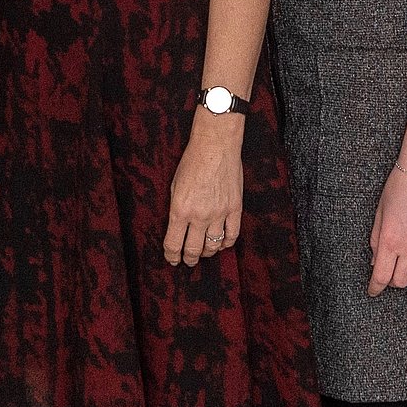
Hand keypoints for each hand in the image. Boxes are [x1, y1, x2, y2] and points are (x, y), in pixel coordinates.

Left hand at [163, 113, 243, 265]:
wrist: (216, 145)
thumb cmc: (192, 161)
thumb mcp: (174, 185)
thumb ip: (176, 209)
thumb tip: (177, 228)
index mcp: (180, 210)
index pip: (173, 244)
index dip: (171, 256)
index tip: (172, 259)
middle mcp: (199, 216)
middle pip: (194, 250)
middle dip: (189, 259)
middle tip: (187, 261)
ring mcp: (219, 213)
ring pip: (213, 246)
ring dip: (207, 253)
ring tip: (203, 253)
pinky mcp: (235, 208)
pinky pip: (232, 235)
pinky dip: (226, 243)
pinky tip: (221, 243)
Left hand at [368, 167, 406, 296]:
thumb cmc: (396, 190)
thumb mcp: (379, 215)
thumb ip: (376, 241)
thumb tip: (375, 262)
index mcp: (390, 241)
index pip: (382, 276)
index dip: (375, 287)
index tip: (373, 291)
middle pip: (401, 281)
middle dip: (391, 281)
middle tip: (388, 273)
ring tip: (405, 265)